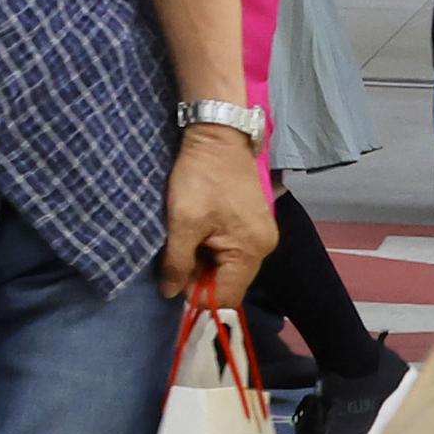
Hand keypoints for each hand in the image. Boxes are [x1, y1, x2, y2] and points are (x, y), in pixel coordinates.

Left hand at [161, 126, 278, 302]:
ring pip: (227, 266)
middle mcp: (263, 248)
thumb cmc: (200, 178)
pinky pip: (230, 249)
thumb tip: (170, 294)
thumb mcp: (182, 221)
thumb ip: (177, 261)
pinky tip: (193, 234)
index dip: (197, 296)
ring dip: (201, 262)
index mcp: (251, 251)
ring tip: (180, 243)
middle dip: (198, 277)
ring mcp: (260, 235)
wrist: (217, 137)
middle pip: (228, 281)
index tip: (171, 282)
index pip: (226, 295)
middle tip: (170, 260)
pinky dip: (209, 248)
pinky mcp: (252, 223)